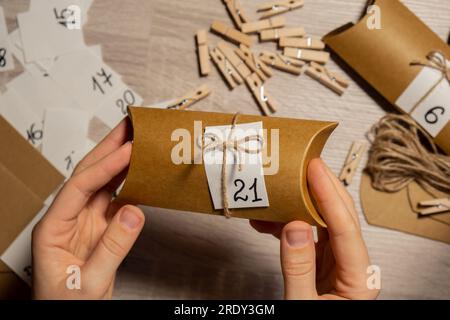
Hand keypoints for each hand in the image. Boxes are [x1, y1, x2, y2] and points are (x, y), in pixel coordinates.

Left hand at [32, 119, 144, 299]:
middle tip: (130, 124)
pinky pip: (118, 201)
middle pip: (89, 175)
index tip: (129, 150)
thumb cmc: (67, 307)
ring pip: (104, 184)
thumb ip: (112, 247)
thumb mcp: (88, 282)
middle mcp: (69, 218)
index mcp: (53, 228)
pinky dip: (131, 184)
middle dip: (109, 147)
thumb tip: (135, 211)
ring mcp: (87, 223)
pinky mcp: (103, 230)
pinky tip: (142, 172)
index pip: (79, 187)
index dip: (105, 166)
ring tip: (137, 138)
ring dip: (120, 160)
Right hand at [250, 158, 378, 299]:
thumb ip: (298, 268)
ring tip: (277, 192)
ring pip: (322, 222)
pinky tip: (267, 222)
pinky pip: (306, 235)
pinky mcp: (320, 263)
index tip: (314, 169)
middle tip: (303, 163)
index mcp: (358, 279)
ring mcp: (336, 263)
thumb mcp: (302, 306)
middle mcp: (351, 266)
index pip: (345, 227)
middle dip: (320, 187)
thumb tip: (295, 227)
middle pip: (339, 216)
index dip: (328, 194)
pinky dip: (286, 224)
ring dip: (298, 205)